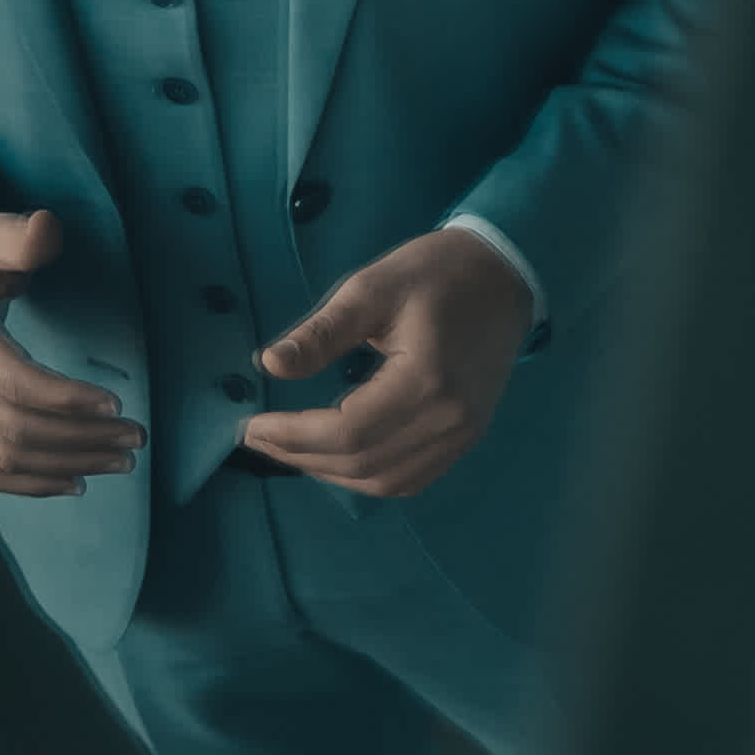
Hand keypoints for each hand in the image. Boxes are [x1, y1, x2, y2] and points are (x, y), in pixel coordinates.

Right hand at [0, 209, 138, 496]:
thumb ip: (18, 237)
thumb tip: (47, 228)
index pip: (14, 383)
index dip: (66, 399)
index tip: (116, 403)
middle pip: (17, 429)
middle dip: (82, 438)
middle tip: (135, 437)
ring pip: (6, 457)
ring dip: (67, 465)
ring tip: (120, 461)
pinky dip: (32, 484)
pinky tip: (76, 483)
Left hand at [239, 229, 534, 499]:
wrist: (503, 277)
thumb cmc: (436, 273)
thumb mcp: (371, 288)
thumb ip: (321, 333)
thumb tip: (269, 365)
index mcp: (427, 381)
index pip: (349, 430)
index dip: (294, 436)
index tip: (251, 425)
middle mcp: (450, 421)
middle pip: (364, 463)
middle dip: (302, 456)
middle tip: (258, 438)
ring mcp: (462, 436)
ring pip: (385, 481)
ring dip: (331, 472)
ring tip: (289, 448)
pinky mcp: (464, 438)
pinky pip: (409, 478)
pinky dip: (365, 475)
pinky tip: (334, 455)